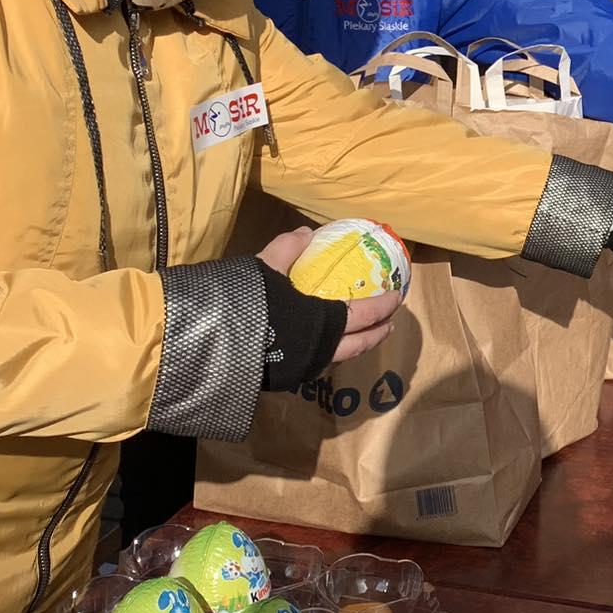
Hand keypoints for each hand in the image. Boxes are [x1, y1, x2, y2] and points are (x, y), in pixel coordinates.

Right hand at [257, 227, 403, 364]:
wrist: (215, 344)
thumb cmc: (248, 303)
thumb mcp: (266, 268)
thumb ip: (288, 249)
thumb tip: (306, 234)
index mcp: (324, 321)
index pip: (364, 314)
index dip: (383, 305)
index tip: (397, 297)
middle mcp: (321, 349)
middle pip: (360, 343)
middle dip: (378, 332)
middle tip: (390, 323)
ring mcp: (306, 368)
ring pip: (342, 358)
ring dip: (358, 346)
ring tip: (365, 337)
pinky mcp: (289, 378)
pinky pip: (321, 367)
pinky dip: (333, 355)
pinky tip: (328, 348)